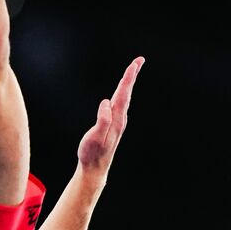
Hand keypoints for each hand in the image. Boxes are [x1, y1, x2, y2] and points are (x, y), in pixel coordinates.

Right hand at [77, 57, 144, 178]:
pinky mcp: (113, 124)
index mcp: (116, 119)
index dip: (128, 78)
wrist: (95, 169)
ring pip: (124, 97)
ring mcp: (118, 122)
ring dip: (128, 83)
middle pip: (127, 92)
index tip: (134, 64)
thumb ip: (102, 121)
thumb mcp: (94, 138)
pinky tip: (122, 91)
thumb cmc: (91, 154)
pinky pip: (120, 103)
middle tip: (139, 60)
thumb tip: (106, 103)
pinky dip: (122, 92)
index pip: (123, 94)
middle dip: (132, 75)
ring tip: (132, 70)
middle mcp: (120, 119)